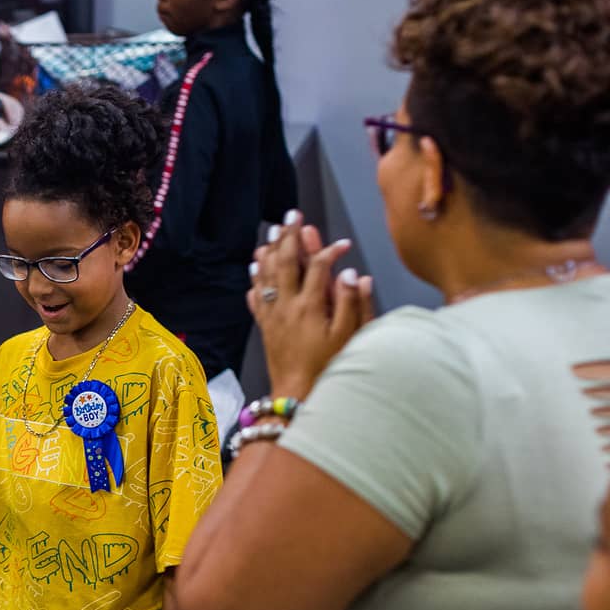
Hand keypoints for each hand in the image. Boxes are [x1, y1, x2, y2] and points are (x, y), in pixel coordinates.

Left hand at [248, 210, 374, 398]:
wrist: (296, 395)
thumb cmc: (327, 368)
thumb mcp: (349, 337)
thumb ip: (353, 304)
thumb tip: (355, 274)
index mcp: (310, 305)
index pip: (317, 265)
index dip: (328, 250)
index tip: (342, 244)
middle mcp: (286, 306)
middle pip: (285, 262)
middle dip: (289, 236)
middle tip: (291, 215)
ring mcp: (272, 316)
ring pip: (266, 275)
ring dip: (269, 251)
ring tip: (272, 233)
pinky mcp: (264, 327)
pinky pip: (255, 297)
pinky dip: (255, 279)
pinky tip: (254, 269)